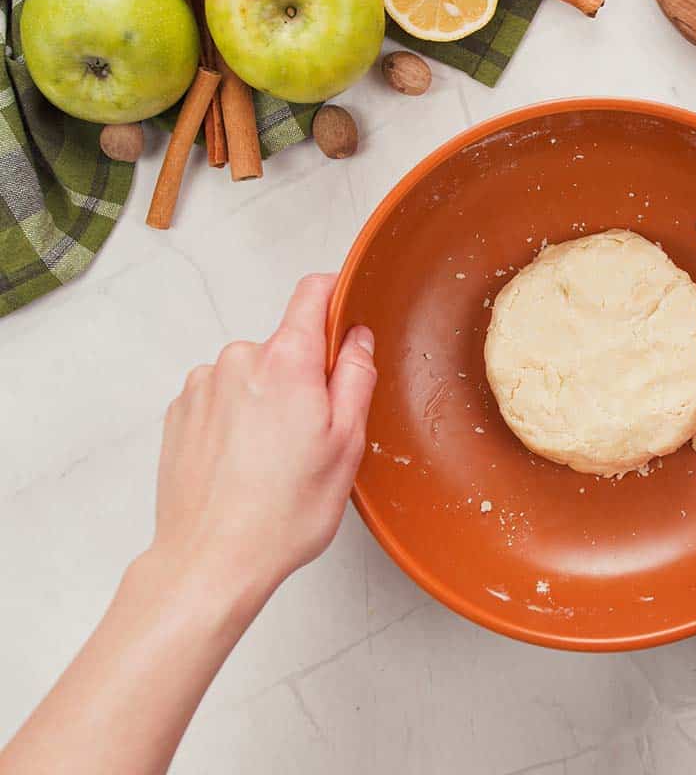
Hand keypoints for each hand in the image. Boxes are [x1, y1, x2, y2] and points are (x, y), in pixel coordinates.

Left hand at [151, 273, 376, 604]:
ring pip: (253, 374)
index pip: (312, 294)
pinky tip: (247, 464)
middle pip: (285, 345)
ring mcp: (203, 386)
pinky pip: (222, 398)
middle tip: (315, 434)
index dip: (336, 298)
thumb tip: (357, 339)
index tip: (347, 319)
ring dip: (269, 401)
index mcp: (286, 361)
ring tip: (276, 459)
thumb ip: (356, 377)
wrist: (211, 560)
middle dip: (305, 378)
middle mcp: (238, 360)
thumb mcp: (346, 444)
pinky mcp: (180, 412)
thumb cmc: (281, 514)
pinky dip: (238, 420)